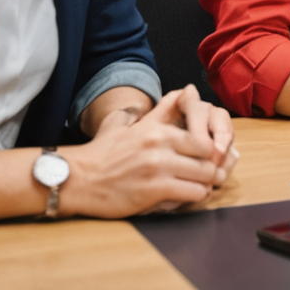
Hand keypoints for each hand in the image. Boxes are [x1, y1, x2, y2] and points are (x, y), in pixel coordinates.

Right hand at [62, 86, 230, 216]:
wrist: (76, 178)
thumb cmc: (102, 152)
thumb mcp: (131, 124)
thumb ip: (160, 110)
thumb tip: (184, 90)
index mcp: (159, 130)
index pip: (204, 139)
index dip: (211, 152)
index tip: (206, 160)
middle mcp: (162, 146)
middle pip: (210, 157)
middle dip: (212, 169)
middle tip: (208, 177)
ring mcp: (159, 168)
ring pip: (205, 176)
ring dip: (205, 184)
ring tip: (198, 187)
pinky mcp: (154, 190)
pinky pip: (192, 194)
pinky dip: (194, 198)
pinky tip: (184, 198)